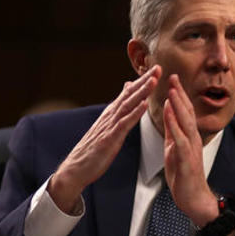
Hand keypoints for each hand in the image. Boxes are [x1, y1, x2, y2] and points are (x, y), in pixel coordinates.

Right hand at [48, 66, 160, 212]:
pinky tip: (143, 105)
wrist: (76, 168)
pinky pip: (124, 124)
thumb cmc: (92, 149)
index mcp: (111, 114)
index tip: (156, 69)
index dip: (142, 80)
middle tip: (158, 67)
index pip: (129, 93)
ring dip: (141, 92)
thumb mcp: (106, 126)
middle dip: (144, 81)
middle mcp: (110, 116)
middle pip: (129, 95)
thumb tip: (126, 90)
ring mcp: (109, 127)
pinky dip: (134, 113)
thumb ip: (117, 109)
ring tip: (153, 80)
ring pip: (128, 105)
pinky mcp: (109, 139)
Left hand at [162, 74, 218, 227]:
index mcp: (188, 136)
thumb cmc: (183, 174)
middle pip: (186, 112)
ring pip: (186, 122)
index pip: (184, 111)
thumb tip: (169, 112)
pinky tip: (169, 115)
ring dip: (179, 105)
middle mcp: (192, 138)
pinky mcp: (187, 159)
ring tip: (172, 90)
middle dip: (179, 93)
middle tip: (172, 76)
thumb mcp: (174, 148)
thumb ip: (172, 131)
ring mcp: (191, 148)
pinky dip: (175, 126)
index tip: (171, 78)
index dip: (178, 94)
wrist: (193, 199)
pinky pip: (181, 140)